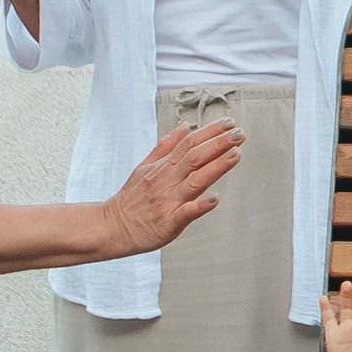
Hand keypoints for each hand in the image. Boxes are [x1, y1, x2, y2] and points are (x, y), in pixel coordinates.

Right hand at [100, 119, 241, 258]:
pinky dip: (201, 205)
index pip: (189, 143)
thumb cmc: (131, 199)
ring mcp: (168, 200)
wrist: (112, 227)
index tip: (229, 123)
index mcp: (163, 167)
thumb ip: (166, 146)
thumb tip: (185, 125)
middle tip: (239, 133)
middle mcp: (167, 180)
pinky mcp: (168, 221)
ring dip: (216, 167)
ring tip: (235, 154)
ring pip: (195, 180)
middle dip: (218, 144)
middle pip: (195, 157)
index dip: (210, 132)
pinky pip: (187, 212)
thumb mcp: (144, 167)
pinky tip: (215, 198)